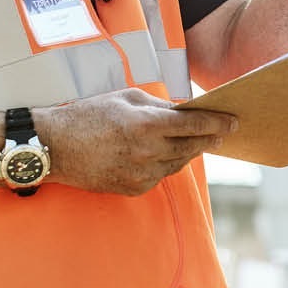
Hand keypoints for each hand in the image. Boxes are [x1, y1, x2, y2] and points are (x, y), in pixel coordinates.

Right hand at [33, 88, 236, 195]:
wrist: (55, 147)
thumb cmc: (89, 115)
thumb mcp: (127, 98)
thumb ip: (159, 106)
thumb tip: (184, 112)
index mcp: (148, 124)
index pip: (195, 124)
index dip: (217, 123)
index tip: (233, 122)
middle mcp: (148, 152)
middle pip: (192, 147)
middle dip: (209, 138)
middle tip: (223, 132)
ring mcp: (141, 174)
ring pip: (178, 163)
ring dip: (189, 152)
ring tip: (197, 141)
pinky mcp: (134, 189)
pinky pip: (161, 176)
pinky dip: (167, 164)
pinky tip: (165, 154)